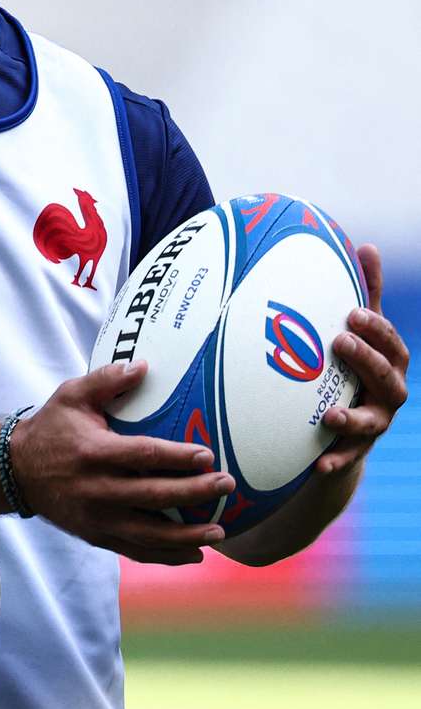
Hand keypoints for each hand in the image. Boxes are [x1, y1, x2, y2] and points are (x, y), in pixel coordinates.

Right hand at [9, 360, 235, 563]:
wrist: (16, 472)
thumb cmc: (51, 428)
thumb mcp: (71, 396)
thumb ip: (106, 379)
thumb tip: (143, 366)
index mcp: (94, 453)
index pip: (144, 456)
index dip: (178, 457)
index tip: (208, 456)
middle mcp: (97, 490)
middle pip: (154, 496)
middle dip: (195, 493)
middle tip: (227, 486)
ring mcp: (97, 518)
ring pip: (150, 534)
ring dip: (188, 535)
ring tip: (220, 530)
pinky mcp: (96, 536)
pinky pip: (137, 551)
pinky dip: (167, 556)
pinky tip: (194, 553)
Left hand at [317, 245, 408, 475]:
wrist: (348, 426)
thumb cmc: (354, 365)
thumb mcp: (361, 332)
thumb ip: (366, 294)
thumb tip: (367, 245)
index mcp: (391, 360)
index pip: (389, 341)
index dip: (375, 328)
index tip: (352, 313)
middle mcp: (390, 392)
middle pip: (385, 377)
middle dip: (366, 361)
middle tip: (340, 343)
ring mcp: (376, 423)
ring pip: (371, 422)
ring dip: (352, 418)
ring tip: (330, 416)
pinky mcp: (357, 451)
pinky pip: (347, 458)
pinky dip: (335, 460)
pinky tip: (318, 462)